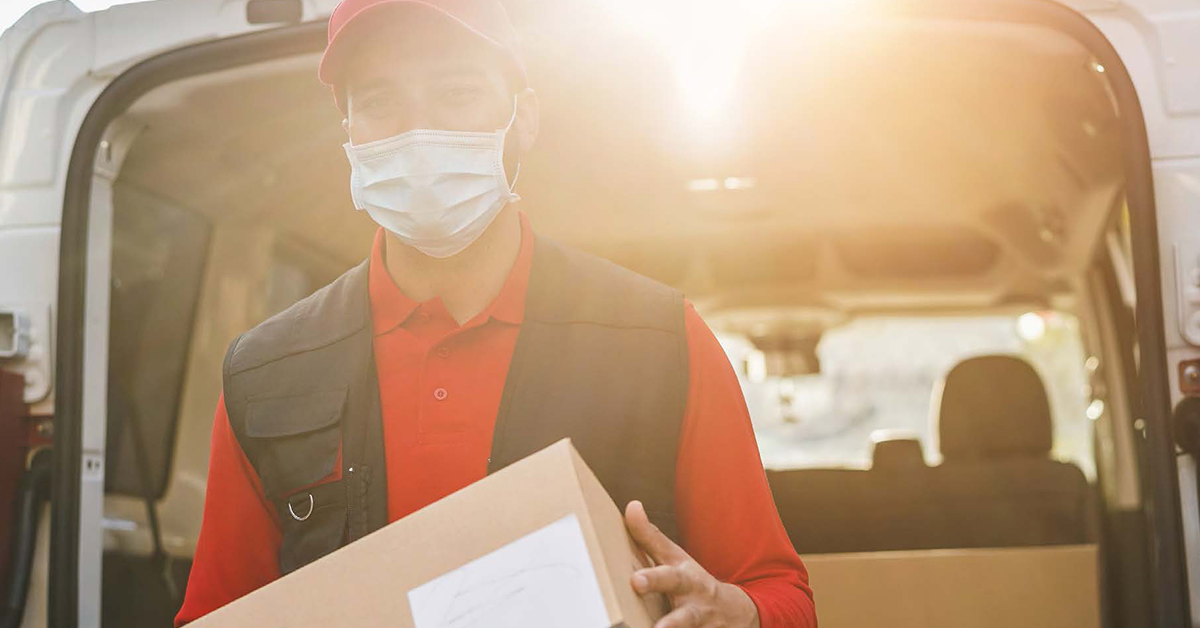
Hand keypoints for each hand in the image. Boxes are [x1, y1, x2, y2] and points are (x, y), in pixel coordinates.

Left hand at [624, 500, 759, 627]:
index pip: (667, 575)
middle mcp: (694, 601)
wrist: (734, 611)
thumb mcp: (675, 559)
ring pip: (690, 626)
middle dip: (665, 604)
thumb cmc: (692, 582)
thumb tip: (632, 506)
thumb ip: (651, 538)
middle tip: (640, 592)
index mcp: (683, 578)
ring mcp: (701, 623)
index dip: (652, 577)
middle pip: (682, 606)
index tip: (635, 581)